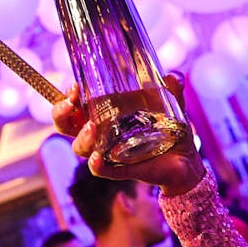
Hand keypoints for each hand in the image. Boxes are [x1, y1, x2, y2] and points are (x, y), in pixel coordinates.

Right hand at [51, 72, 205, 196]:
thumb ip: (171, 88)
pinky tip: (97, 158)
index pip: (73, 104)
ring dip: (82, 137)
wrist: (186, 160)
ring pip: (80, 148)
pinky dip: (96, 165)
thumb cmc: (169, 128)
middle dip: (61, 114)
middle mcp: (100, 132)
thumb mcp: (171, 104)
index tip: (75, 86)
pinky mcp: (121, 169)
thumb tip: (173, 76)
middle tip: (71, 103)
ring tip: (92, 127)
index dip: (67, 96)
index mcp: (104, 113)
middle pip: (65, 125)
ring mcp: (108, 151)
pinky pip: (103, 171)